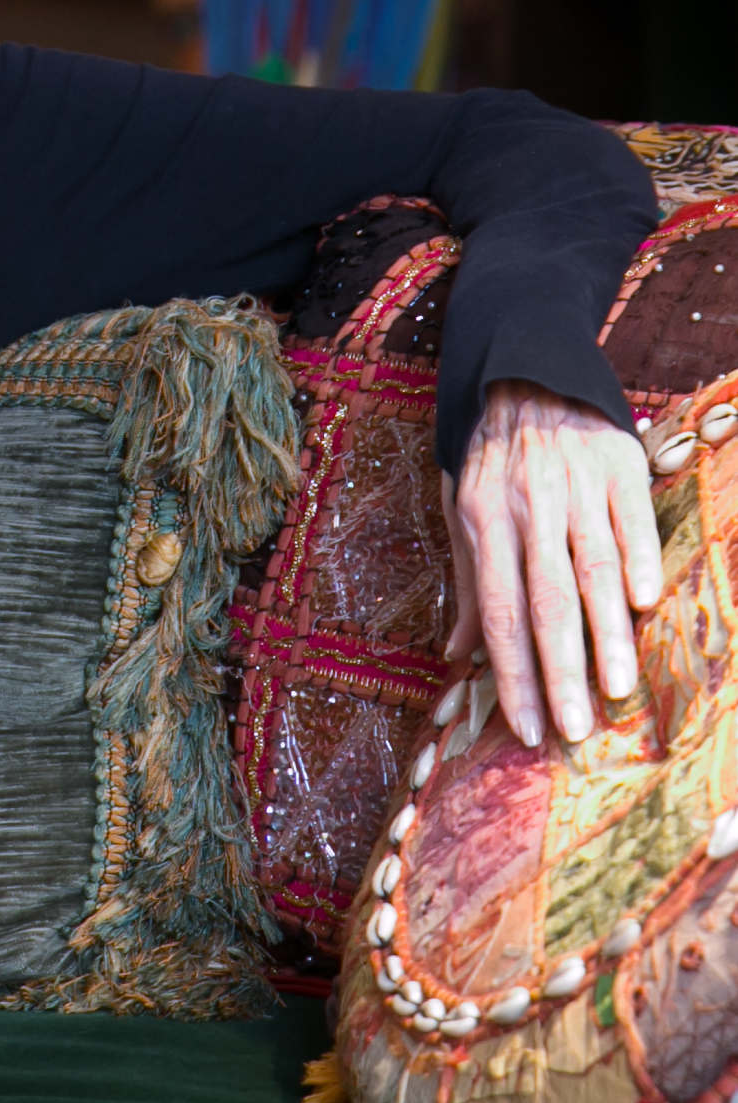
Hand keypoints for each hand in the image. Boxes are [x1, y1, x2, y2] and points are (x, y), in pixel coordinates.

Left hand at [445, 381, 660, 748]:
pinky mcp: (618, 467)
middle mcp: (527, 509)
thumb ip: (468, 583)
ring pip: (590, 568)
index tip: (526, 727)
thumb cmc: (490, 455)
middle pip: (544, 600)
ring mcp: (573, 487)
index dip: (511, 672)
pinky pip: (630, 520)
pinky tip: (645, 603)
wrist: (525, 373)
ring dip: (603, 633)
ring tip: (615, 689)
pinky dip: (638, 559)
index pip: (497, 612)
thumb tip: (456, 654)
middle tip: (573, 730)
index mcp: (484, 523)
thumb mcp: (460, 509)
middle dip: (557, 670)